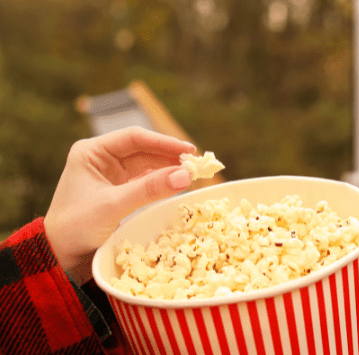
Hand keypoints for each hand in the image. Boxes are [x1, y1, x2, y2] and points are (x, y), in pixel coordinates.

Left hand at [44, 127, 195, 283]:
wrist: (60, 256)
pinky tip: (178, 183)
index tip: (189, 151)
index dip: (163, 142)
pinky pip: (146, 181)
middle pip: (143, 149)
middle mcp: (101, 159)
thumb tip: (186, 175)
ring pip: (147, 165)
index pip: (134, 138)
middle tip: (197, 164)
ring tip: (193, 173)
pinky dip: (162, 182)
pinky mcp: (119, 191)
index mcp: (91, 152)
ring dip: (168, 169)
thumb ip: (149, 189)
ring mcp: (111, 175)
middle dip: (169, 156)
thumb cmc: (76, 227)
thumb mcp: (114, 205)